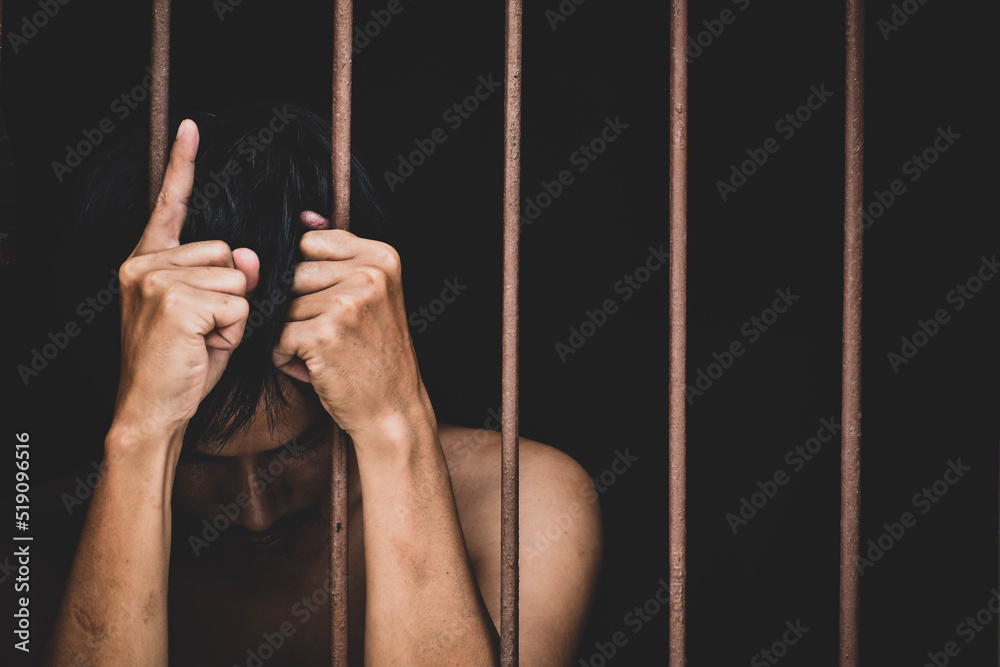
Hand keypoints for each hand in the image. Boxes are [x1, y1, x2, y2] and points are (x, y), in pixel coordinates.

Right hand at [113, 119, 259, 441]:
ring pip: (238, 280)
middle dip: (232, 295)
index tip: (193, 127)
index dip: (184, 164)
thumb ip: (226, 278)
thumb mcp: (208, 315)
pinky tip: (204, 347)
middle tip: (204, 330)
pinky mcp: (176, 302)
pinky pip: (238, 304)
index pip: (171, 205)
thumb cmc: (181, 363)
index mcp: (148, 261)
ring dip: (234, 316)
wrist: (153, 409)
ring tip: (203, 340)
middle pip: (228, 253)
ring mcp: (157, 280)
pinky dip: (233, 331)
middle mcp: (146, 264)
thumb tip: (246, 255)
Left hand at [272, 212, 428, 437]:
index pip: (310, 244)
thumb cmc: (374, 354)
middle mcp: (368, 274)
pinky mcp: (324, 333)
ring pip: (282, 306)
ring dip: (291, 334)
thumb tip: (303, 216)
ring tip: (325, 353)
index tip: (333, 307)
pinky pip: (277, 335)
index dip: (308, 279)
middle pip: (293, 275)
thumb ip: (338, 255)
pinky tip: (315, 367)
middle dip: (298, 309)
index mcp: (382, 257)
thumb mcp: (369, 295)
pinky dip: (285, 357)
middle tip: (332, 337)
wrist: (392, 410)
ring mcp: (346, 303)